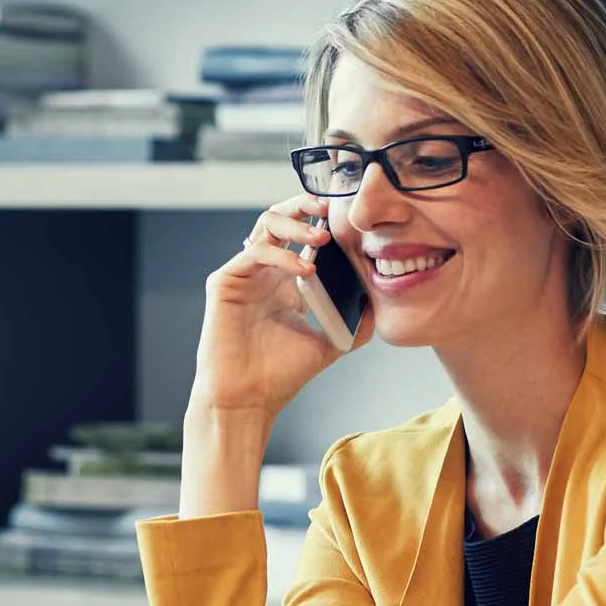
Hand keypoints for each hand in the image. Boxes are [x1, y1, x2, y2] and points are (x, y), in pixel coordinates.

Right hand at [192, 194, 371, 418]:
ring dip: (294, 223)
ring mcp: (244, 275)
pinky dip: (281, 254)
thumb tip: (381, 304)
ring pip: (265, 226)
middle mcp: (264, 272)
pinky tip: (305, 270)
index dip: (322, 221)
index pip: (302, 235)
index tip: (350, 218)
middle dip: (305, 205)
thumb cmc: (281, 375)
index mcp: (286, 281)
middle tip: (331, 206)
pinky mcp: (225, 282)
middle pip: (281, 219)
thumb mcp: (328, 344)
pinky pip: (254, 252)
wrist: (247, 400)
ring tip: (321, 237)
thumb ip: (353, 323)